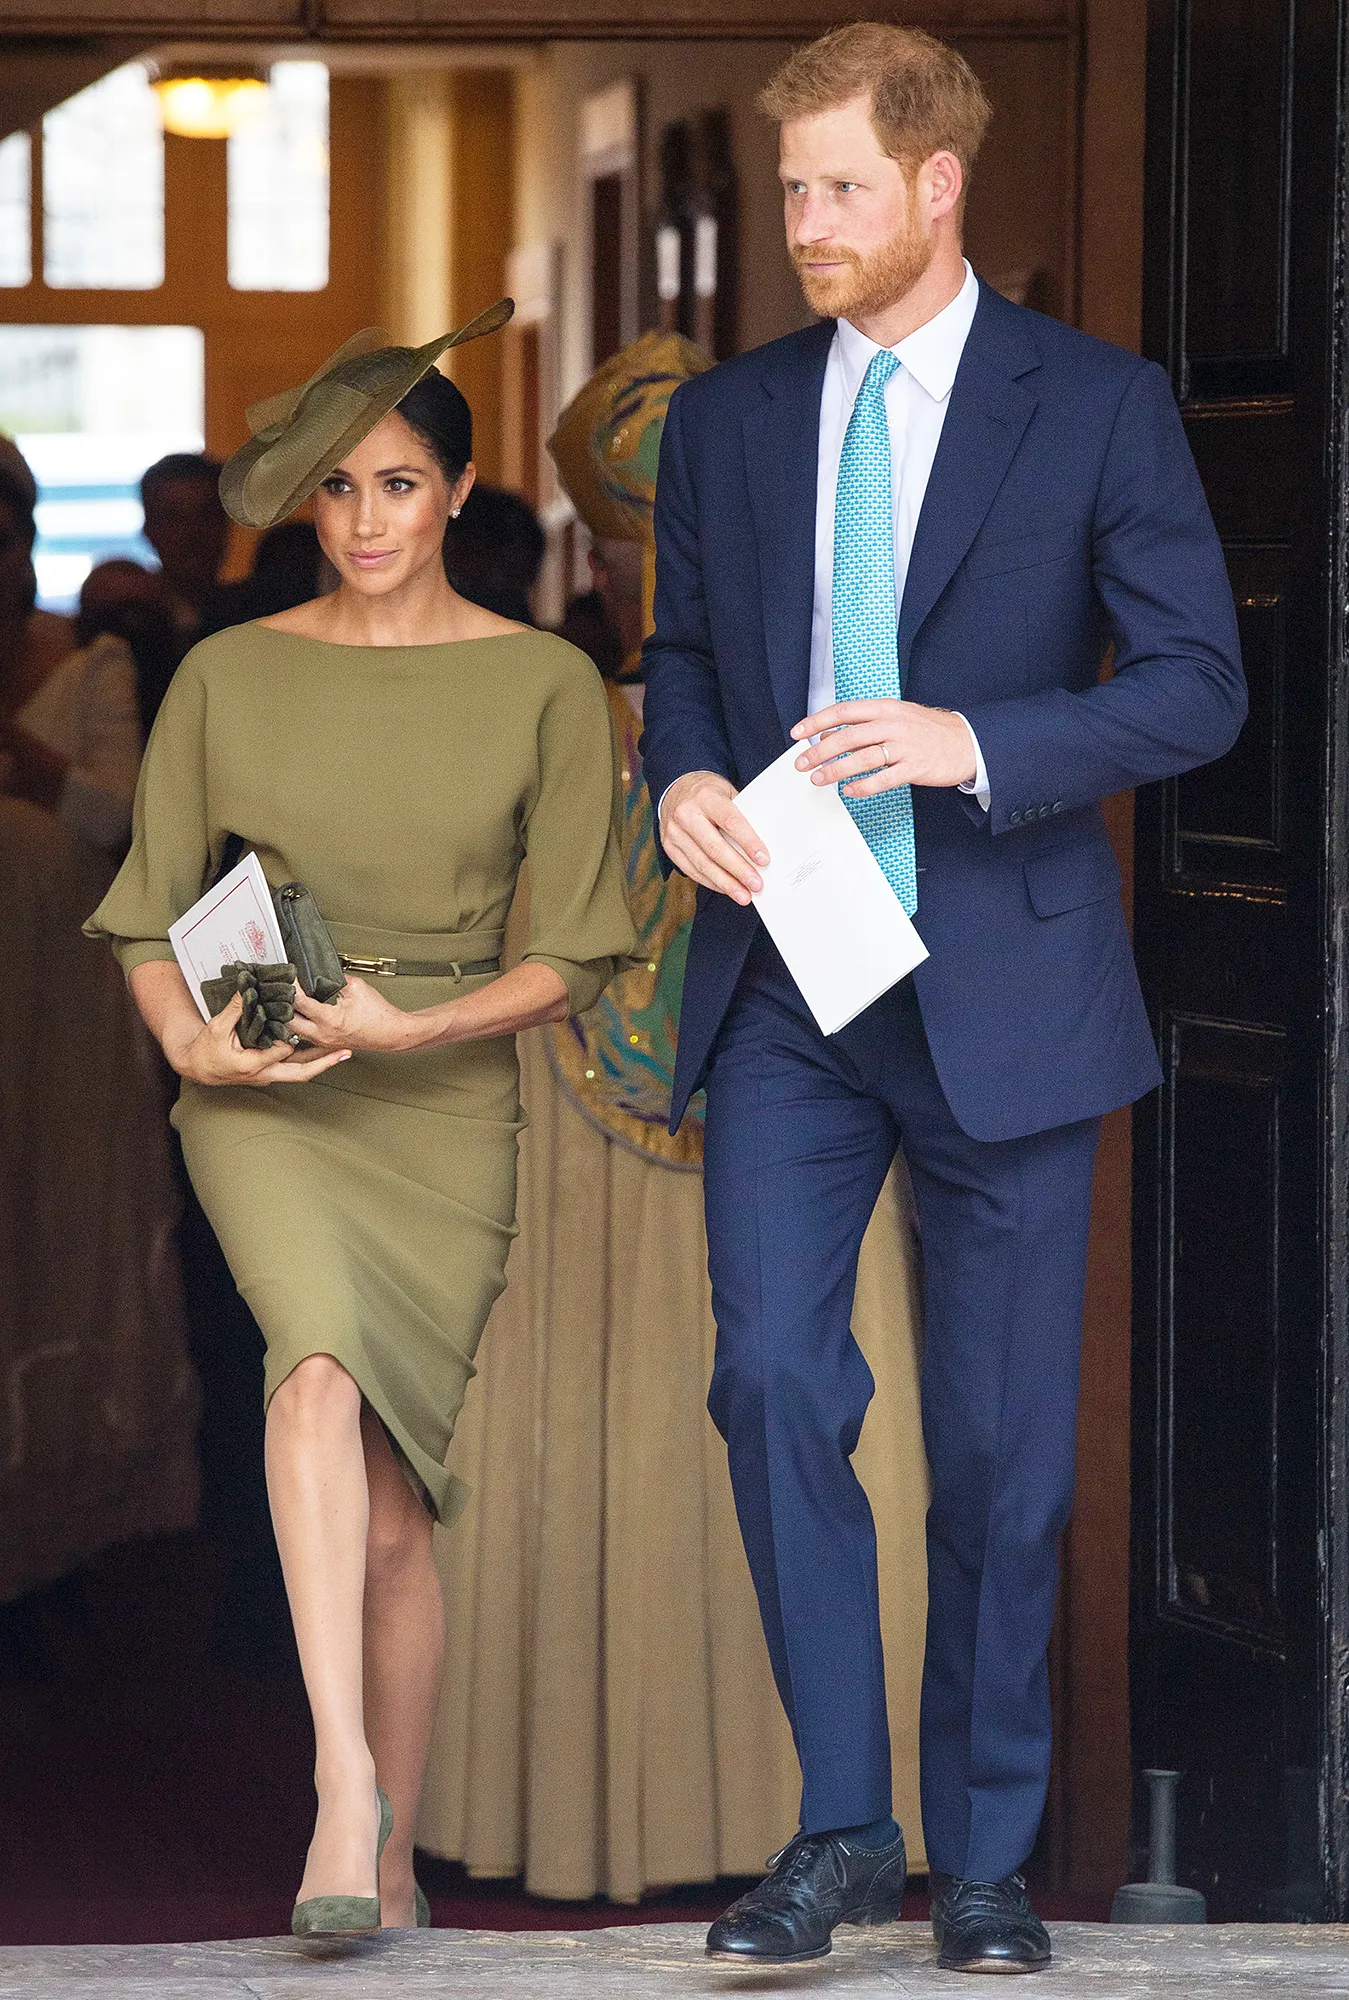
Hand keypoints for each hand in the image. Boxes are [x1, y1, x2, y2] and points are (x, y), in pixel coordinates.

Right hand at [168, 992, 352, 1087]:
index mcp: (251, 1065)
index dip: (293, 1037)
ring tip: (341, 1052)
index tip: (305, 1021)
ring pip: (300, 1072)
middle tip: (343, 1053)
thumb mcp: (216, 1028)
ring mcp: (268, 1076)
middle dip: (324, 1063)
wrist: (197, 1067)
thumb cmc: (205, 1051)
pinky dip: (309, 1060)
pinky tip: (320, 1051)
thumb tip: (248, 989)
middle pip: (300, 1072)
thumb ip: (235, 1010)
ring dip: (321, 1062)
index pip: (280, 1051)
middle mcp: (263, 1074)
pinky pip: (293, 1068)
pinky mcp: (269, 1073)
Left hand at [291, 976, 422, 1053]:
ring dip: (288, 1016)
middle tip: (280, 989)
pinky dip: (296, 1024)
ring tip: (286, 1001)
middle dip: (282, 1004)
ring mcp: (322, 1041)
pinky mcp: (324, 1044)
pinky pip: (302, 1036)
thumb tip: (319, 973)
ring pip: (292, 1031)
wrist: (391, 1033)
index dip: (290, 986)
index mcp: (330, 1020)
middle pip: (287, 1021)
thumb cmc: (379, 1015)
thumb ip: (335, 979)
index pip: (299, 1001)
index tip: (287, 975)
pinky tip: (295, 1015)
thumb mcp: (357, 987)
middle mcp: (323, 1034)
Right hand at [659, 769, 769, 906]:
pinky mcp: (669, 847)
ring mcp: (674, 832)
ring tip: (743, 895)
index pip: (730, 821)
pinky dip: (711, 882)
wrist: (676, 789)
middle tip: (756, 885)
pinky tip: (726, 889)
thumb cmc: (709, 793)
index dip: (748, 842)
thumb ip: (742, 814)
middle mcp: (686, 814)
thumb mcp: (727, 793)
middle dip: (738, 869)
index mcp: (705, 797)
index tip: (764, 860)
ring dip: (725, 883)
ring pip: (702, 863)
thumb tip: (764, 845)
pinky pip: (691, 870)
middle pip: (715, 848)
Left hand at [791, 699, 976, 795]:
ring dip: (836, 770)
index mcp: (885, 708)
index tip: (797, 733)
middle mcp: (892, 724)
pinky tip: (849, 791)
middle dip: (819, 751)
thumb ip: (864, 725)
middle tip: (801, 763)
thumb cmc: (927, 731)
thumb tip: (829, 736)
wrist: (967, 742)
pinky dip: (863, 786)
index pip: (843, 711)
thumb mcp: (895, 717)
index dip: (816, 722)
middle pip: (847, 736)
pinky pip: (882, 779)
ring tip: (818, 779)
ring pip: (862, 758)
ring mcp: (904, 746)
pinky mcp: (914, 767)